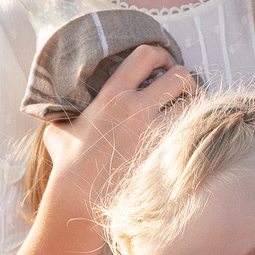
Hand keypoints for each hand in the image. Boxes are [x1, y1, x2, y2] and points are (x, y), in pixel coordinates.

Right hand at [39, 46, 198, 192]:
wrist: (80, 200)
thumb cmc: (67, 166)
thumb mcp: (58, 128)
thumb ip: (66, 108)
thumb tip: (61, 100)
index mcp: (112, 96)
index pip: (146, 55)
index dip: (160, 53)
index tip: (161, 63)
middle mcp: (137, 110)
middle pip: (180, 75)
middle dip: (183, 78)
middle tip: (179, 88)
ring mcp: (155, 134)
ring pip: (194, 103)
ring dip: (194, 104)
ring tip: (188, 110)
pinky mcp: (166, 155)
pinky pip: (193, 133)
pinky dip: (196, 130)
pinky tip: (189, 134)